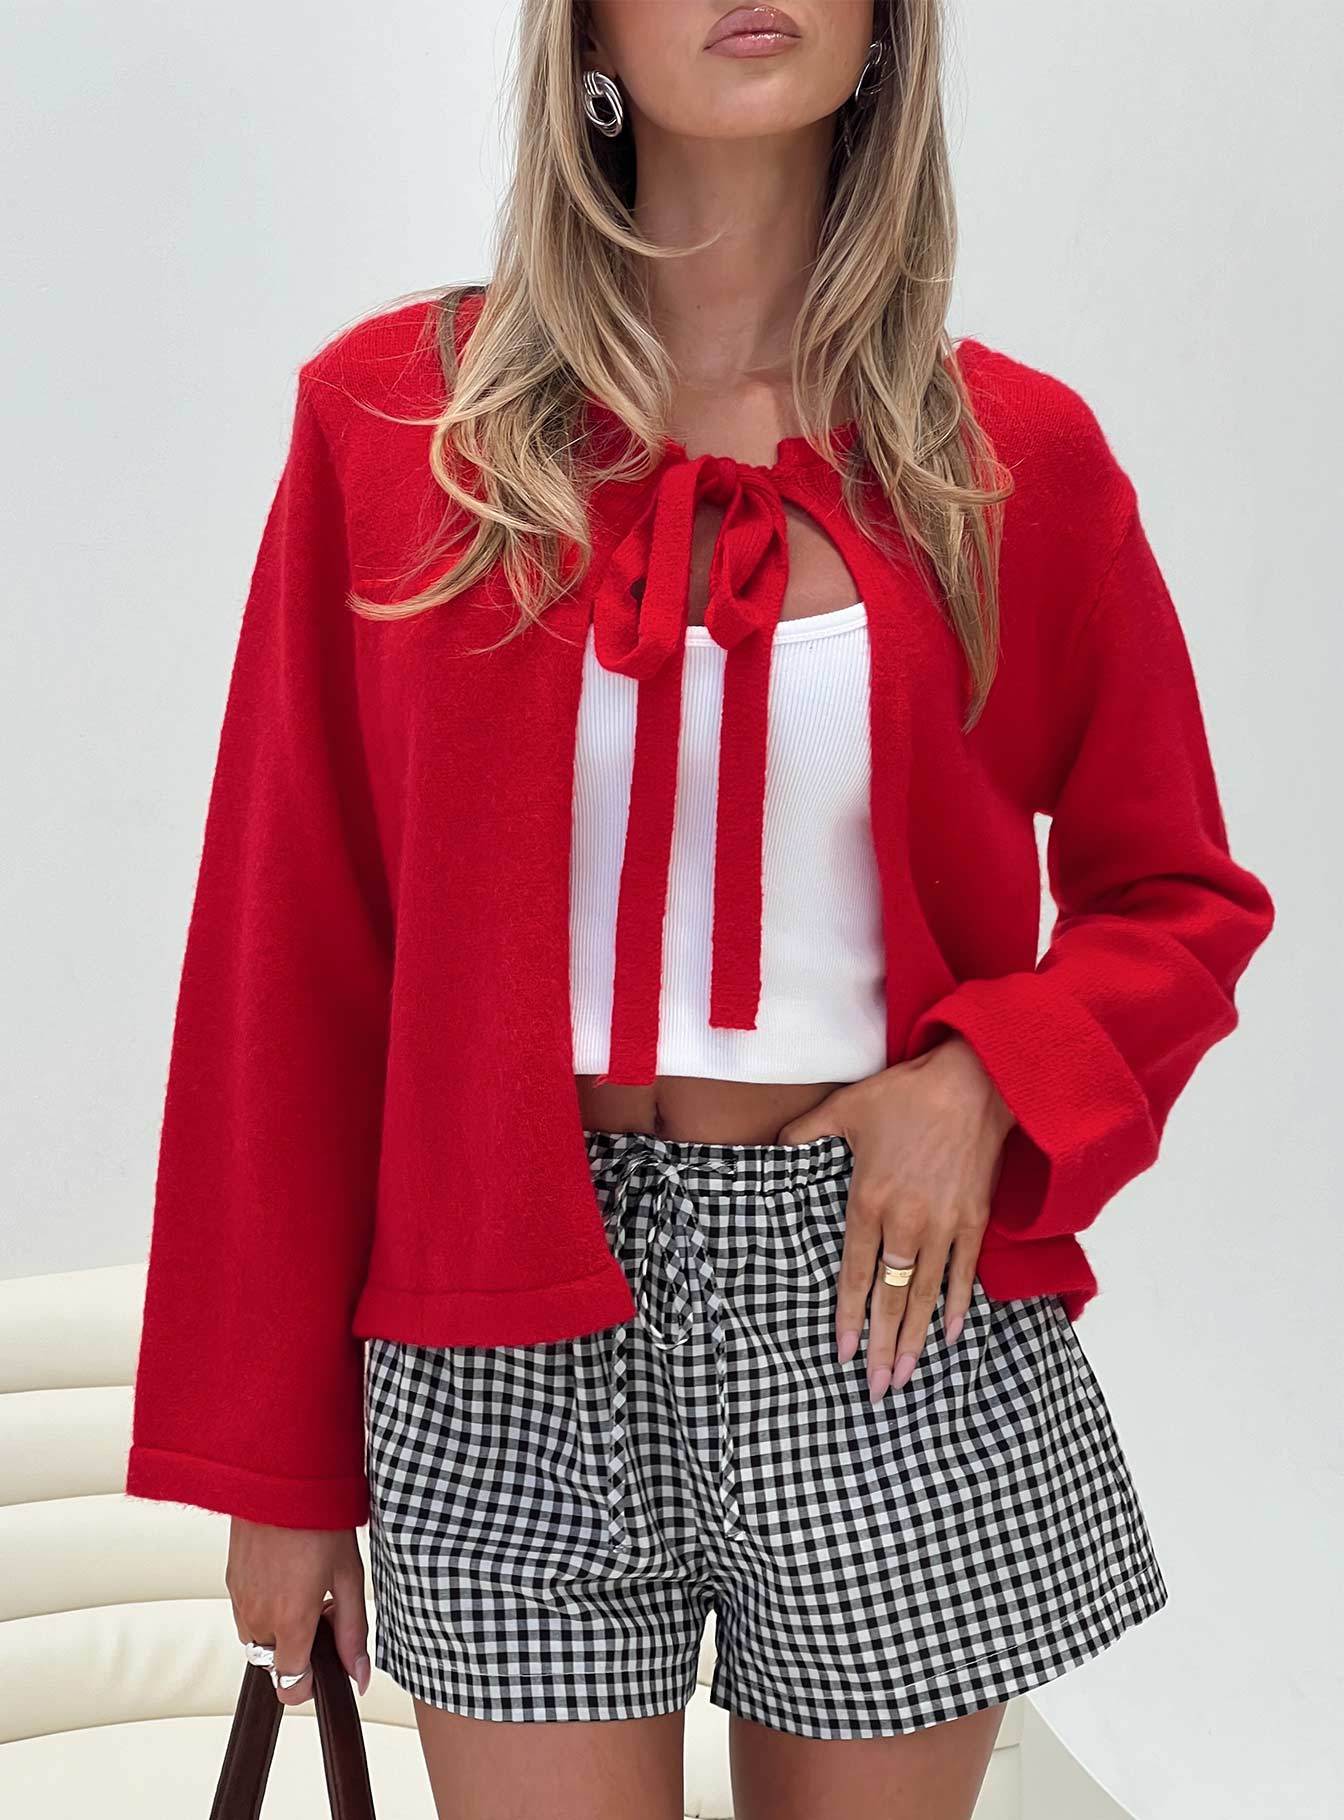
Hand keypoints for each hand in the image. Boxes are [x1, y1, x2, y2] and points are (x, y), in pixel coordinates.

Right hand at [226, 1518, 370, 1705]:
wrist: (280, 1476)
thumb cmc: (319, 1519)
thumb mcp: (348, 1575)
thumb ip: (353, 1632)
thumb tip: (359, 1678)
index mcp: (289, 1621)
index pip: (290, 1685)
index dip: (311, 1683)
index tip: (327, 1661)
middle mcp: (257, 1617)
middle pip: (275, 1662)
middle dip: (299, 1648)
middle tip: (324, 1607)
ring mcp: (239, 1599)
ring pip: (258, 1638)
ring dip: (281, 1628)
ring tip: (306, 1585)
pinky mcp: (229, 1581)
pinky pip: (246, 1612)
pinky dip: (266, 1606)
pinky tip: (288, 1572)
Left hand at [777, 1037, 1015, 1402]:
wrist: (975, 1082)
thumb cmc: (908, 1094)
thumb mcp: (845, 1108)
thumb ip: (806, 1133)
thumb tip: (776, 1146)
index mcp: (869, 1202)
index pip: (855, 1274)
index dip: (848, 1317)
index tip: (843, 1354)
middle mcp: (907, 1224)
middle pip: (891, 1298)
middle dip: (884, 1347)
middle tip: (878, 1390)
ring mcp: (945, 1226)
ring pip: (926, 1295)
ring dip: (917, 1339)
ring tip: (908, 1377)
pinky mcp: (975, 1220)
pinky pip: (965, 1274)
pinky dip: (957, 1306)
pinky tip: (951, 1336)